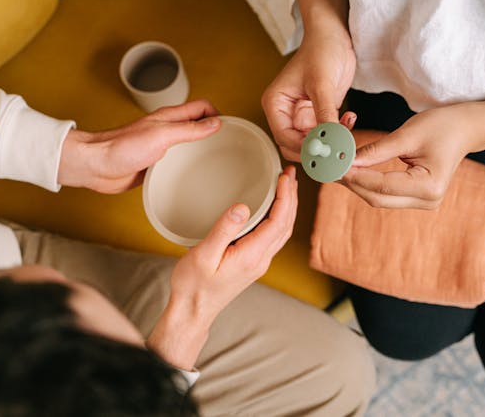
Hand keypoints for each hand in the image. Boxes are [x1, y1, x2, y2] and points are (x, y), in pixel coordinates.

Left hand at [57, 100, 220, 193]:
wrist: (95, 166)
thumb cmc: (120, 148)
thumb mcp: (162, 136)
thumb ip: (189, 129)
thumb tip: (215, 123)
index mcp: (169, 117)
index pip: (202, 107)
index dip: (218, 114)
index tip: (232, 128)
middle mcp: (166, 130)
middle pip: (198, 124)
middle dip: (215, 131)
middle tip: (231, 144)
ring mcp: (161, 147)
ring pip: (189, 144)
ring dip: (202, 149)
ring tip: (218, 160)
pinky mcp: (154, 164)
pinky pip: (177, 162)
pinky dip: (188, 166)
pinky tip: (194, 176)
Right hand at [146, 166, 297, 368]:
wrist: (193, 312)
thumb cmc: (193, 285)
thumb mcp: (203, 255)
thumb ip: (224, 230)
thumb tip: (242, 207)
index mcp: (252, 256)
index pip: (278, 221)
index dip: (285, 197)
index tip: (285, 177)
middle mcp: (261, 259)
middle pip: (286, 225)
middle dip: (291, 197)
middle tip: (290, 174)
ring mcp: (259, 262)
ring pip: (282, 231)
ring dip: (288, 207)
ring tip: (287, 186)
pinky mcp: (253, 262)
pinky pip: (273, 236)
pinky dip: (279, 217)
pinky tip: (272, 208)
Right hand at [262, 0, 355, 160]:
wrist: (334, 35)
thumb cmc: (321, 51)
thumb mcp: (322, 84)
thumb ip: (324, 114)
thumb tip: (329, 141)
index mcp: (276, 104)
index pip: (284, 137)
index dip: (304, 148)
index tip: (326, 152)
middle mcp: (286, 113)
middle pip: (295, 146)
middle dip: (317, 150)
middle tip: (339, 152)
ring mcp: (302, 115)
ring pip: (313, 143)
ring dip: (330, 142)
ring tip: (348, 131)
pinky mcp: (319, 114)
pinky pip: (326, 133)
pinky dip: (339, 132)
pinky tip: (350, 117)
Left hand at [341, 106, 474, 209]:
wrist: (465, 129)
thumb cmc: (442, 126)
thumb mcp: (408, 134)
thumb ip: (377, 150)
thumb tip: (347, 160)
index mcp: (429, 186)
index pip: (382, 185)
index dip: (356, 176)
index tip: (334, 165)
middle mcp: (428, 200)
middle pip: (378, 198)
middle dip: (352, 183)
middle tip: (329, 168)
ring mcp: (423, 202)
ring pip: (379, 199)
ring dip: (357, 184)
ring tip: (336, 168)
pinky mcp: (417, 198)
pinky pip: (385, 194)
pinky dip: (368, 183)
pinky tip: (352, 171)